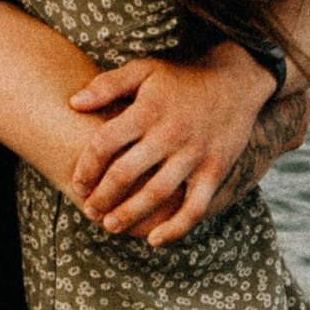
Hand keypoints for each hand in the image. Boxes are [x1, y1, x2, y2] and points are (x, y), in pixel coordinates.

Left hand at [70, 43, 275, 238]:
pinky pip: (195, 207)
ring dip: (129, 214)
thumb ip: (108, 85)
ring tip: (109, 226)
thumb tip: (73, 103)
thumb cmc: (181, 78)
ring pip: (156, 194)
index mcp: (147, 110)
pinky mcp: (215, 170)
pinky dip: (175, 228)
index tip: (77, 183)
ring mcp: (194, 155)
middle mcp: (169, 134)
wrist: (235, 81)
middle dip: (102, 197)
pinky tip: (154, 240)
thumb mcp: (144, 70)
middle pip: (125, 173)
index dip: (86, 167)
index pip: (105, 143)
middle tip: (89, 211)